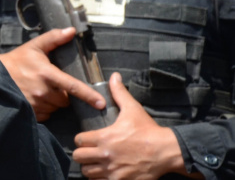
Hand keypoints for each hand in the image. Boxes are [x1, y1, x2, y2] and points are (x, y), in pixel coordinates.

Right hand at [0, 28, 104, 120]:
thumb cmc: (17, 60)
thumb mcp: (34, 46)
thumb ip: (54, 38)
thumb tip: (72, 31)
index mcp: (46, 73)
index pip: (72, 86)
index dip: (89, 95)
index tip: (101, 103)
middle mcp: (42, 91)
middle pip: (66, 100)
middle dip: (64, 94)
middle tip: (53, 84)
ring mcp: (36, 103)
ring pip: (56, 108)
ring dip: (54, 101)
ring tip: (42, 90)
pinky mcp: (31, 113)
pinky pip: (47, 114)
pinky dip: (45, 108)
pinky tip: (36, 99)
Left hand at [73, 73, 198, 178]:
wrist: (166, 152)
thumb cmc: (148, 130)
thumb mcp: (132, 109)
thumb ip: (119, 93)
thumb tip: (114, 76)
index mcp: (104, 137)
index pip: (78, 141)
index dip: (81, 140)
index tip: (87, 140)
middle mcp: (105, 155)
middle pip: (79, 158)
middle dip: (82, 155)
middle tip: (89, 153)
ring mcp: (112, 170)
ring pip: (88, 173)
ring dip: (90, 168)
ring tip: (96, 164)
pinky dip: (100, 179)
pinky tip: (106, 174)